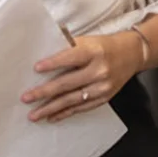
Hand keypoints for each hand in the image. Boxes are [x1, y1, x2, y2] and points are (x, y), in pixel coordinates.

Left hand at [22, 33, 144, 122]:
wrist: (131, 54)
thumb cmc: (102, 46)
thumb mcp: (87, 40)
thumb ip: (67, 46)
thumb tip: (41, 50)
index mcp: (93, 52)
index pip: (70, 58)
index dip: (53, 63)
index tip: (36, 68)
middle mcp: (99, 70)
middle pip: (68, 83)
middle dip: (45, 92)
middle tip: (26, 98)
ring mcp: (102, 87)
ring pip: (72, 100)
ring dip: (51, 108)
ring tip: (34, 114)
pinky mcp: (104, 98)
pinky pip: (82, 108)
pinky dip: (65, 113)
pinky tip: (51, 117)